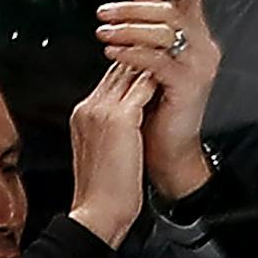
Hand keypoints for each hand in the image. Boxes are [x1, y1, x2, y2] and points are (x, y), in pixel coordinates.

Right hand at [66, 64, 156, 245]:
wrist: (97, 213)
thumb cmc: (105, 193)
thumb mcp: (105, 153)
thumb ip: (112, 130)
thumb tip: (132, 120)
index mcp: (84, 115)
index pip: (109, 79)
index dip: (131, 67)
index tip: (151, 59)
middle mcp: (90, 107)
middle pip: (117, 69)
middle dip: (141, 55)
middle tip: (165, 44)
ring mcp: (101, 109)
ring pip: (127, 71)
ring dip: (150, 59)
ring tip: (171, 50)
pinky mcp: (118, 118)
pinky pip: (140, 86)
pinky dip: (156, 77)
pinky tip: (172, 71)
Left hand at [96, 0, 220, 200]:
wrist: (168, 152)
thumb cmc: (155, 110)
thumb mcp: (152, 63)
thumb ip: (147, 36)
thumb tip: (127, 6)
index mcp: (196, 38)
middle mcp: (203, 48)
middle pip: (170, 7)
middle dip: (131, 8)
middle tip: (104, 14)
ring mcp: (199, 67)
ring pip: (164, 29)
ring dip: (127, 28)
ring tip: (103, 35)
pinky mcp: (188, 86)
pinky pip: (156, 59)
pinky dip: (130, 53)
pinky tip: (112, 54)